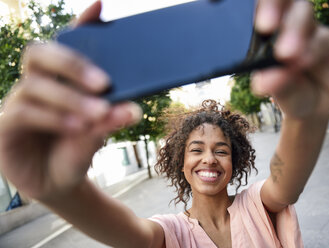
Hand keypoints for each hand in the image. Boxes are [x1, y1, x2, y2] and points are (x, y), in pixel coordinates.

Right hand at [0, 1, 141, 200]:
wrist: (57, 183)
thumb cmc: (77, 151)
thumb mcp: (98, 135)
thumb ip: (110, 120)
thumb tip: (132, 108)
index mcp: (62, 80)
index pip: (68, 45)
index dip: (81, 24)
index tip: (99, 5)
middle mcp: (39, 83)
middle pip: (42, 53)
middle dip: (73, 63)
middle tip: (103, 83)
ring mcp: (19, 101)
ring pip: (35, 84)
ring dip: (69, 98)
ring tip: (96, 114)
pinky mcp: (5, 125)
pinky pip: (24, 112)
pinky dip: (53, 117)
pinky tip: (75, 127)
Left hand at [252, 0, 328, 119]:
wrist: (315, 109)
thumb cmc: (289, 94)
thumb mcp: (278, 93)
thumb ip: (272, 84)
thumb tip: (264, 81)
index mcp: (263, 33)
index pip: (258, 10)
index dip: (258, 9)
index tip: (255, 25)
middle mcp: (285, 25)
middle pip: (282, 1)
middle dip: (273, 5)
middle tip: (265, 27)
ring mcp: (307, 31)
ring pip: (302, 12)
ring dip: (294, 29)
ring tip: (286, 54)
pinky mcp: (327, 40)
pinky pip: (323, 37)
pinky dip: (313, 48)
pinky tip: (304, 62)